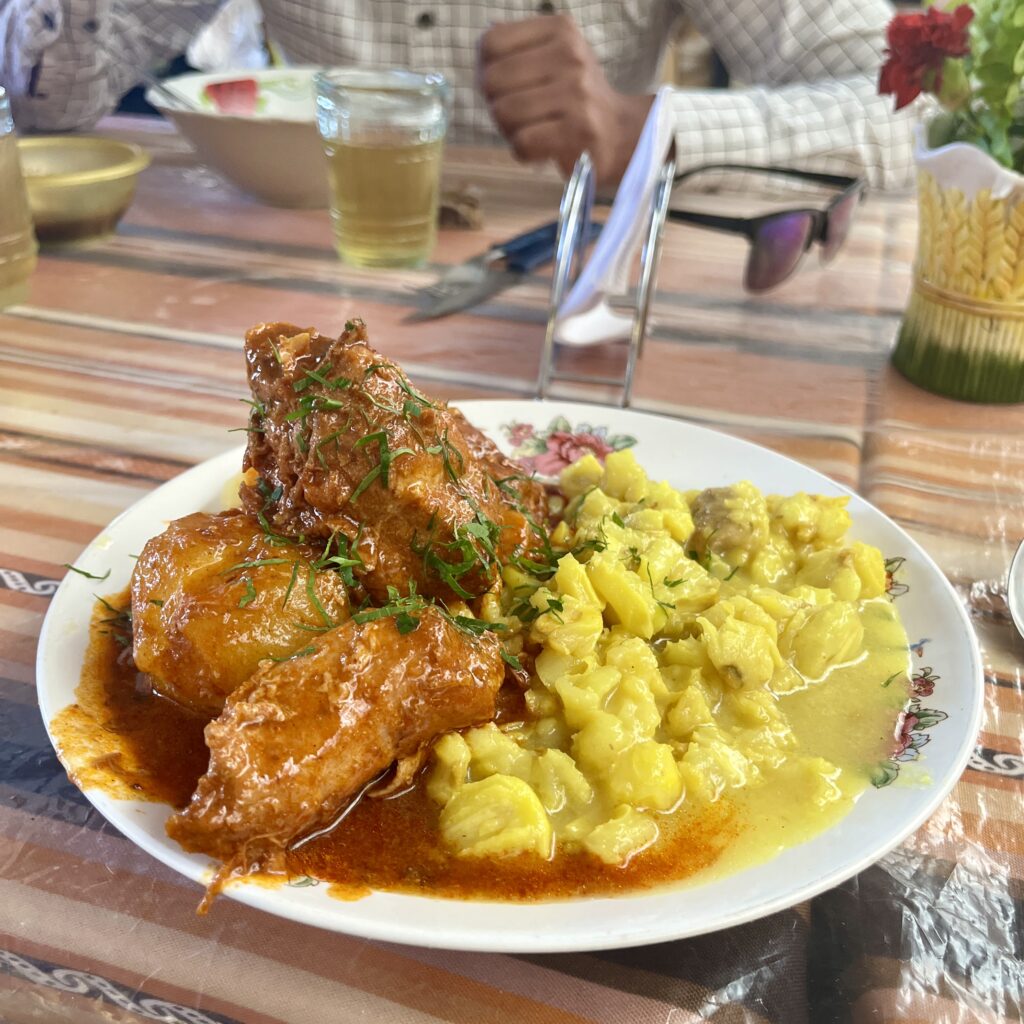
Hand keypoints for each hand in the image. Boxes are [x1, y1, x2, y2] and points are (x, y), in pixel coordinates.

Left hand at [479, 15, 652, 187]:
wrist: (620, 134)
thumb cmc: (576, 99)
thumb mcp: (553, 58)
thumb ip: (517, 48)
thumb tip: (485, 41)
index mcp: (560, 30)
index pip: (491, 44)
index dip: (487, 71)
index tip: (506, 87)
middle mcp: (570, 55)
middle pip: (492, 81)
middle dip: (497, 105)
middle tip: (520, 116)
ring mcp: (576, 92)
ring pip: (504, 113)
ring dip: (510, 132)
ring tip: (533, 131)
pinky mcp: (579, 129)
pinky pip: (522, 142)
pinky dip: (524, 153)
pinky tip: (541, 149)